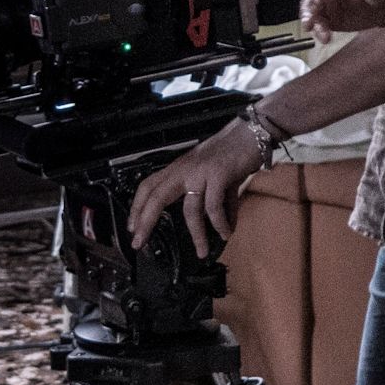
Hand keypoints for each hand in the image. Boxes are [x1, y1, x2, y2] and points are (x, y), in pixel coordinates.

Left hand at [127, 120, 260, 257]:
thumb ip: (212, 195)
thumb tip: (221, 221)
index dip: (137, 207)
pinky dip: (221, 223)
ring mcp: (201, 172)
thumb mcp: (213, 172)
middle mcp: (185, 169)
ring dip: (197, 235)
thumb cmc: (234, 151)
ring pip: (191, 210)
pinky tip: (226, 232)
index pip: (148, 185)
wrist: (252, 133)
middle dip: (145, 221)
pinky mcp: (219, 175)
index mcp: (179, 168)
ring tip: (201, 252)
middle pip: (156, 197)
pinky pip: (215, 207)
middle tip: (138, 242)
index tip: (132, 227)